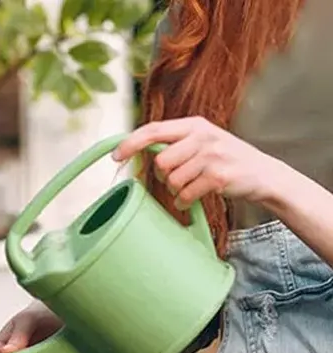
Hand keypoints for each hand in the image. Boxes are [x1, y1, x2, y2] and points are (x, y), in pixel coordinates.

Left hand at [112, 117, 283, 209]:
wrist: (262, 174)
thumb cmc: (224, 160)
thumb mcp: (201, 142)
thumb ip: (174, 144)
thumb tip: (135, 152)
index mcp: (194, 124)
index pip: (153, 130)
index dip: (131, 143)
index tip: (115, 156)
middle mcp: (202, 136)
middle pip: (160, 162)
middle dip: (163, 177)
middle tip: (179, 178)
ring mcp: (211, 155)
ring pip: (172, 181)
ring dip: (176, 191)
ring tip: (193, 186)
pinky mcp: (218, 176)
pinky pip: (185, 195)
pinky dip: (185, 202)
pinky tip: (196, 197)